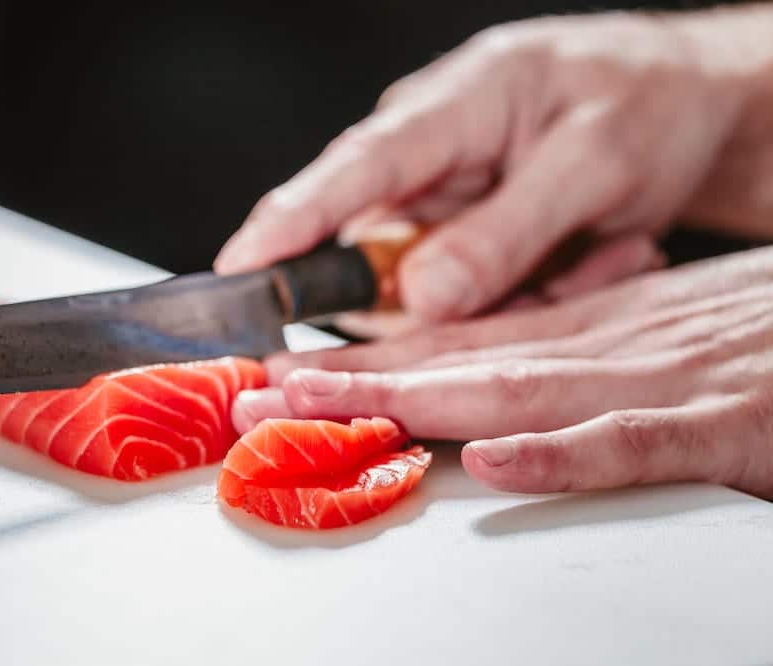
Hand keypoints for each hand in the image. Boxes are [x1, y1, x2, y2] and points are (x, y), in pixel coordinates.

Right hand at [215, 8, 772, 323]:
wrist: (684, 104)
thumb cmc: (644, 103)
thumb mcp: (597, 161)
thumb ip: (507, 231)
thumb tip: (419, 298)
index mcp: (454, 107)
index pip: (355, 168)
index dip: (289, 222)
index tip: (237, 272)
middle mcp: (428, 160)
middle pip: (380, 251)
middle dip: (443, 295)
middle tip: (549, 274)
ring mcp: (441, 204)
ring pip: (426, 292)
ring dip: (510, 294)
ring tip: (595, 249)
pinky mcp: (460, 241)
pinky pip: (463, 300)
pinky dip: (527, 296)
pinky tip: (592, 252)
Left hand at [233, 247, 772, 498]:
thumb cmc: (760, 333)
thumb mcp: (650, 333)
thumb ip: (571, 359)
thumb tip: (488, 391)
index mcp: (587, 331)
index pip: (452, 346)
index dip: (362, 361)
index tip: (283, 375)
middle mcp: (606, 347)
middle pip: (457, 364)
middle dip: (349, 383)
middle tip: (257, 398)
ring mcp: (662, 381)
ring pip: (519, 391)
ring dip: (413, 401)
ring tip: (321, 412)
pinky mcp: (733, 421)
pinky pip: (637, 440)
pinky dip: (566, 451)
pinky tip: (496, 460)